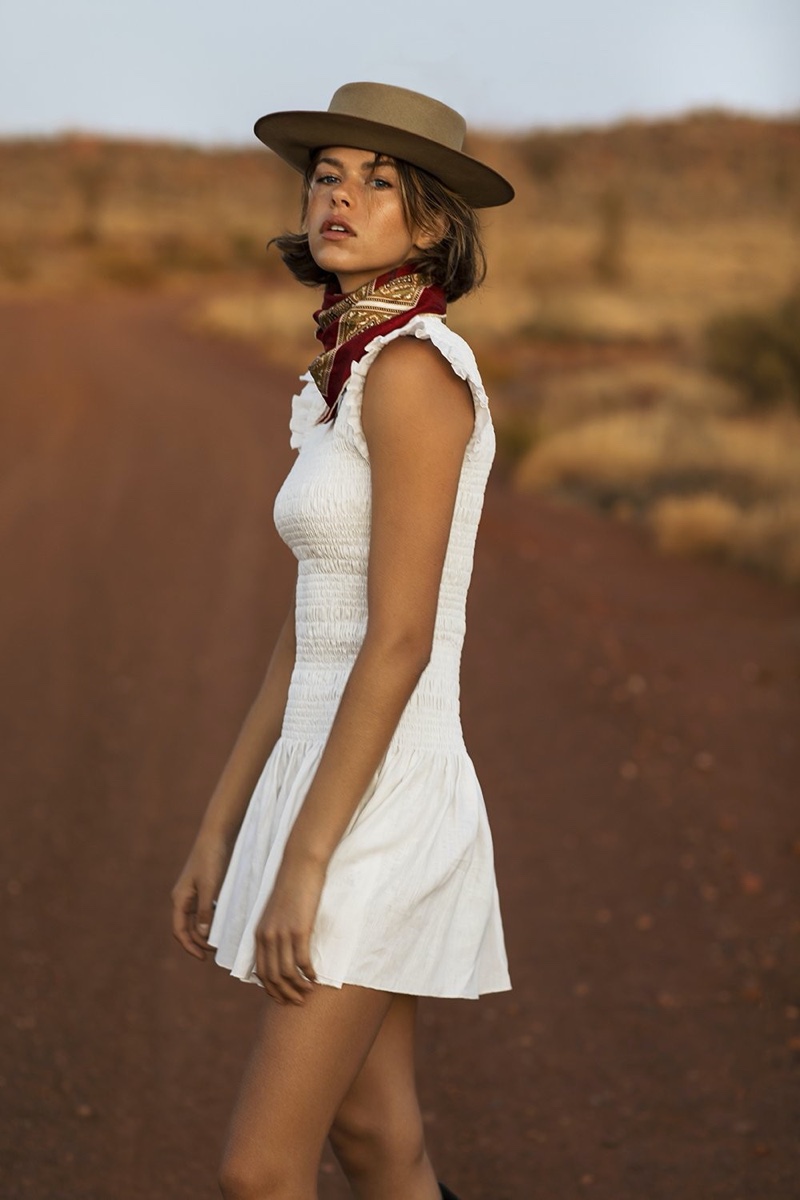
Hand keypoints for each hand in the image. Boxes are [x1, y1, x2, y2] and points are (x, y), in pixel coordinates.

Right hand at [171, 835, 230, 960]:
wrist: (216, 836)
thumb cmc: (211, 859)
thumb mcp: (210, 886)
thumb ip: (206, 910)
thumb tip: (204, 934)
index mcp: (180, 899)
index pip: (180, 930)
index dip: (189, 946)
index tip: (203, 957)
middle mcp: (183, 898)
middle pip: (187, 927)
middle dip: (199, 941)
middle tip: (216, 951)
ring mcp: (192, 893)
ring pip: (196, 919)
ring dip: (205, 931)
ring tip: (220, 941)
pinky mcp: (203, 887)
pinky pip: (204, 909)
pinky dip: (211, 919)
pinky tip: (224, 922)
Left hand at [255, 856, 323, 1004]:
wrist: (299, 866)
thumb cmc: (291, 888)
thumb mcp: (275, 913)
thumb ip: (274, 931)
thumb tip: (280, 950)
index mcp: (259, 934)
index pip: (261, 972)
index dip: (272, 989)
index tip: (283, 998)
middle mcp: (268, 937)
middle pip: (273, 977)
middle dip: (285, 994)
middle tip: (298, 1002)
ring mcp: (283, 934)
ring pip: (287, 972)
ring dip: (298, 987)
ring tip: (308, 993)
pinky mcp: (299, 929)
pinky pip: (302, 960)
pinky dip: (308, 974)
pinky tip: (316, 978)